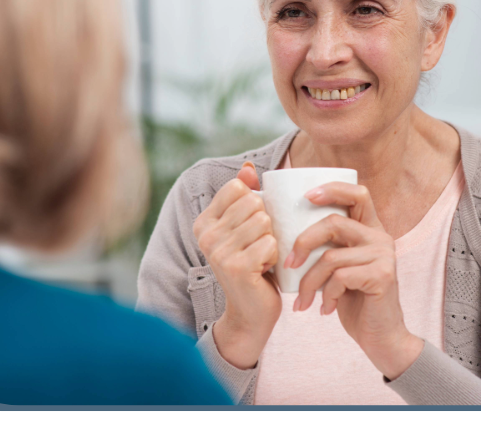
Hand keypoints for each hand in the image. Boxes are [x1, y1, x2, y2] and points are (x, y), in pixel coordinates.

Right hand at [194, 162, 280, 369]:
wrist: (250, 313)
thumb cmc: (252, 266)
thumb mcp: (244, 229)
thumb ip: (244, 197)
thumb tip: (247, 168)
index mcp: (204, 222)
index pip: (237, 188)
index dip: (255, 203)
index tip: (250, 227)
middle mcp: (205, 235)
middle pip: (254, 203)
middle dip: (266, 223)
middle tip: (258, 246)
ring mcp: (218, 252)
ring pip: (264, 221)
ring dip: (272, 240)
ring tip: (262, 257)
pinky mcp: (236, 267)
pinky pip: (270, 243)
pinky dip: (276, 256)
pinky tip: (265, 269)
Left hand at [287, 182, 423, 378]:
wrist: (379, 336)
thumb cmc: (351, 299)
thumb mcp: (336, 267)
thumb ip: (325, 244)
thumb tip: (281, 226)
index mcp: (369, 229)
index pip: (358, 193)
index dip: (332, 189)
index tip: (306, 196)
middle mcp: (380, 237)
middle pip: (333, 222)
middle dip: (303, 242)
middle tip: (287, 264)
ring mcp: (384, 256)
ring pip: (331, 257)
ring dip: (309, 281)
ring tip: (304, 300)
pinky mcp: (383, 276)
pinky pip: (340, 278)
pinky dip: (325, 295)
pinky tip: (324, 309)